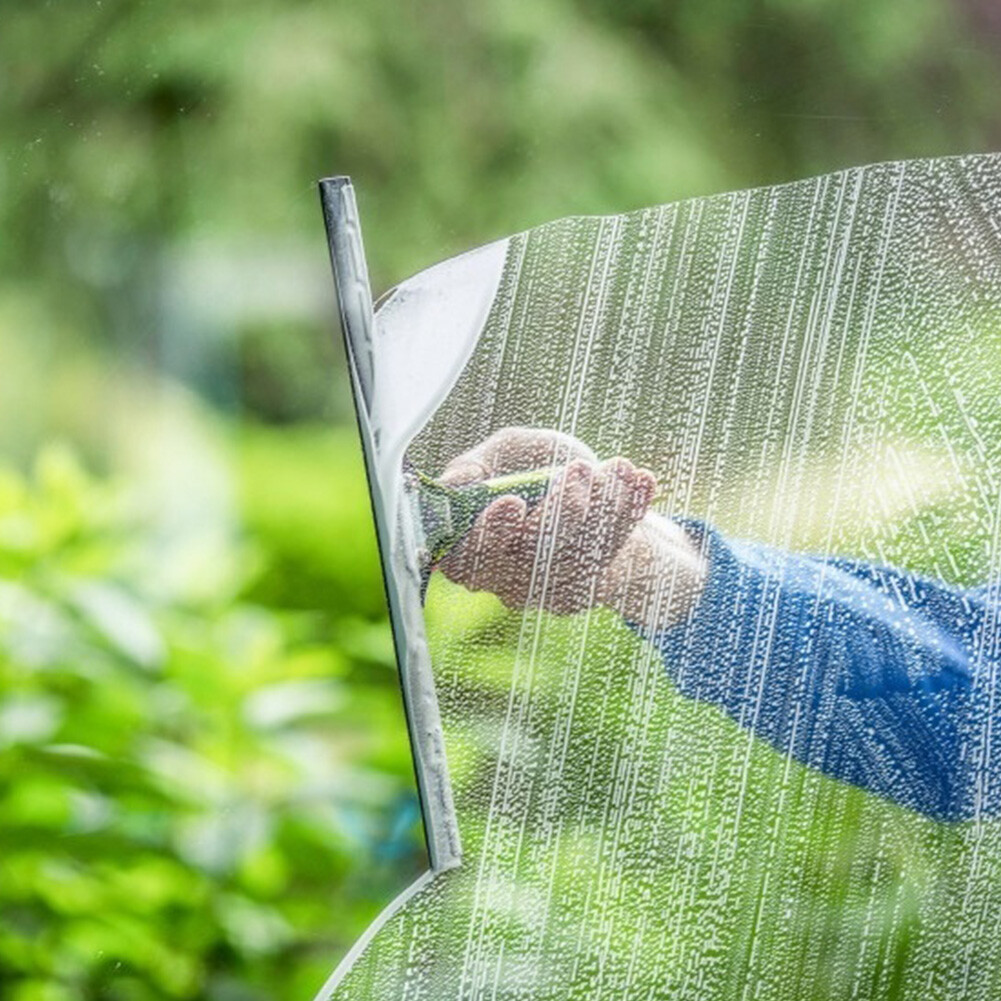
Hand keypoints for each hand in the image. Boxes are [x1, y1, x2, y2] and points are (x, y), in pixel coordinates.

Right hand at [436, 428, 705, 627]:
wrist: (592, 487)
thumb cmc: (537, 467)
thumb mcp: (508, 452)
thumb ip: (478, 463)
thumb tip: (454, 483)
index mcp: (467, 545)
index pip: (465, 556)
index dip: (489, 533)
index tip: (514, 501)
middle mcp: (499, 578)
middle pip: (528, 561)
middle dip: (560, 514)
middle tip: (580, 470)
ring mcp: (540, 591)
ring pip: (573, 560)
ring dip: (602, 508)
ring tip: (620, 467)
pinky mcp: (580, 593)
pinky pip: (606, 559)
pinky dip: (627, 516)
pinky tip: (642, 482)